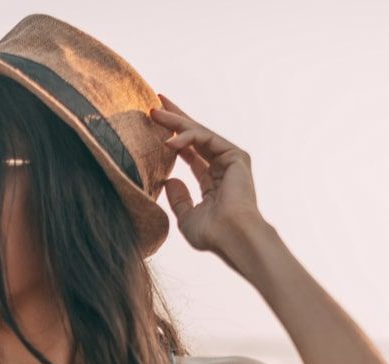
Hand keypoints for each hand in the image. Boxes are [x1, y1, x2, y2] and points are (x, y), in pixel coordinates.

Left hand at [151, 95, 270, 271]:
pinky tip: (168, 141)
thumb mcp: (187, 217)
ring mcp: (230, 160)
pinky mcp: (235, 155)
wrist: (232, 237)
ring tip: (153, 112)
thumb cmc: (212, 234)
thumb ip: (179, 199)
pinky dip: (186, 137)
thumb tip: (170, 180)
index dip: (173, 138)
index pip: (190, 153)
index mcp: (212, 182)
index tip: (154, 124)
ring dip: (175, 121)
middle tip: (155, 102)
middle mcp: (222, 167)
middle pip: (194, 136)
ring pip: (198, 133)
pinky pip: (206, 139)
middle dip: (175, 118)